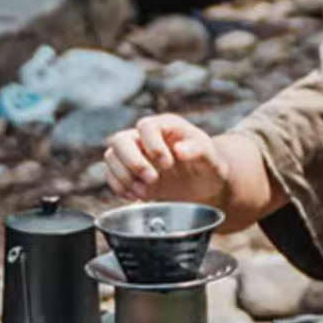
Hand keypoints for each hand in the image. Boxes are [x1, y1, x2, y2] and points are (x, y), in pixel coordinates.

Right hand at [104, 114, 228, 205]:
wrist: (203, 187)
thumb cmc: (208, 167)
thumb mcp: (211, 159)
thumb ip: (199, 150)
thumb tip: (179, 149)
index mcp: (166, 126)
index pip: (146, 126)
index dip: (153, 145)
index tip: (168, 164)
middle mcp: (145, 137)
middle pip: (120, 140)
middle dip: (132, 162)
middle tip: (152, 180)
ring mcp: (134, 154)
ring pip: (111, 157)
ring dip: (125, 177)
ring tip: (145, 192)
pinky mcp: (129, 172)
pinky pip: (110, 175)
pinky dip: (119, 187)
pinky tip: (136, 197)